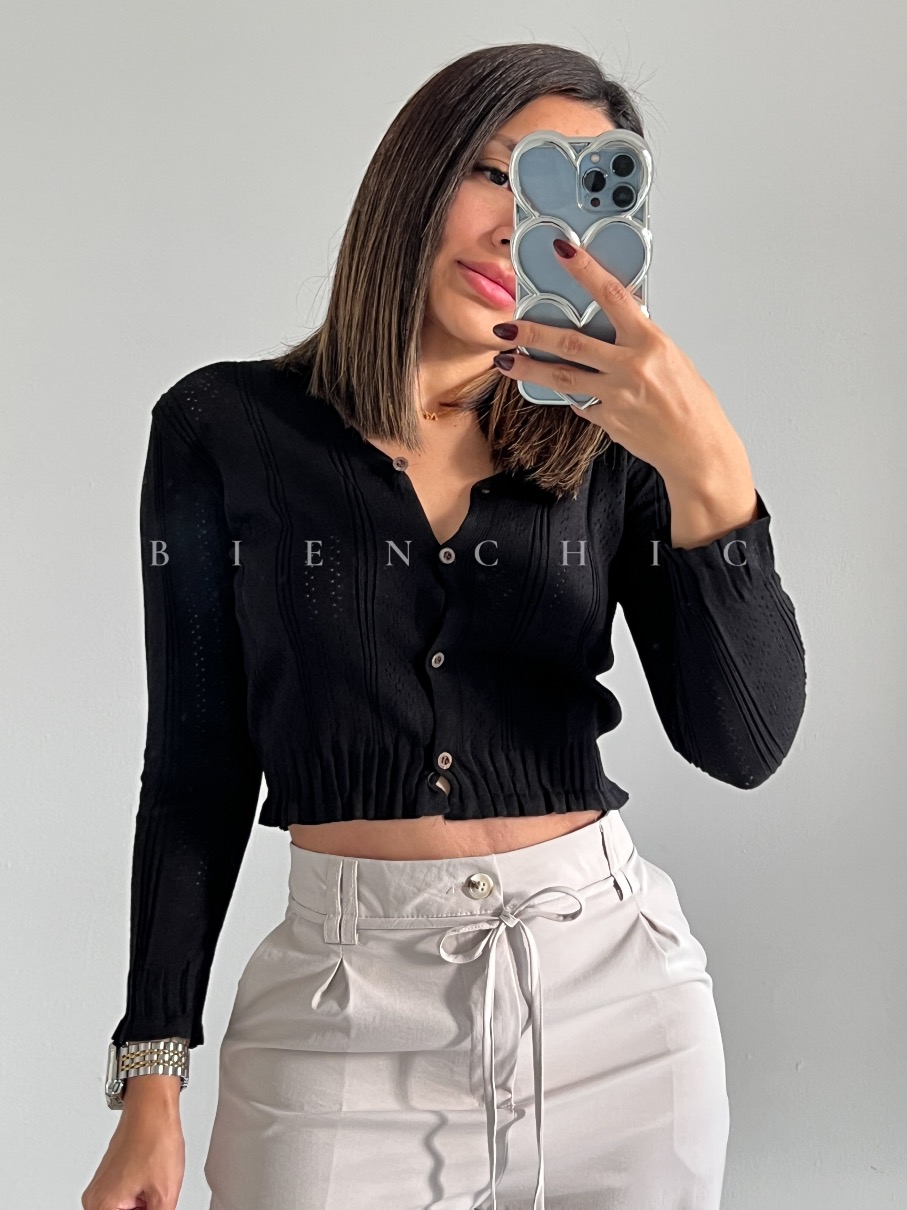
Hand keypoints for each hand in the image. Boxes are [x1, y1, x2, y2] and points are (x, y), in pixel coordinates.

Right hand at [81, 1099, 183, 1209]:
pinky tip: (153, 1185)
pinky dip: (138, 1200)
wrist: (152, 1107)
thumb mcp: (165, 1194)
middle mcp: (94, 1199)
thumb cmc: (155, 1138)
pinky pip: (122, 1201)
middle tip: (155, 1198)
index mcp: (102, 1207)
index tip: (152, 1206)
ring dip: (141, 1207)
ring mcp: (100, 1187)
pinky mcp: (109, 1178)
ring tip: (156, 1190)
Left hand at [491, 236, 744, 493]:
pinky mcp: (607, 420)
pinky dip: (573, 396)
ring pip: (562, 377)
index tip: (563, 252)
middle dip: (532, 334)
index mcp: (650, 342)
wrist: (697, 448)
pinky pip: (581, 403)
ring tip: (505, 361)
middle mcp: (630, 367)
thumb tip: (616, 323)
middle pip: (571, 343)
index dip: (585, 271)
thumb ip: (640, 340)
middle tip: (505, 327)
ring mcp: (616, 395)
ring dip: (528, 369)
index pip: (612, 295)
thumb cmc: (692, 403)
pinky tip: (565, 392)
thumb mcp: (672, 357)